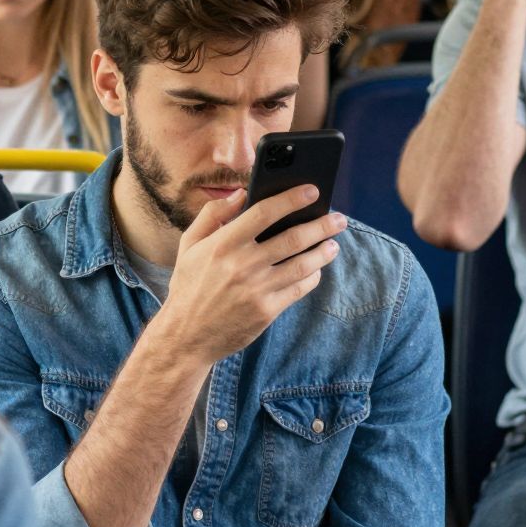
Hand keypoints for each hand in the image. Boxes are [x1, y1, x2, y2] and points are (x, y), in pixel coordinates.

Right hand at [156, 186, 346, 366]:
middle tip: (339, 219)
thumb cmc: (190, 285)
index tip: (311, 191)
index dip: (291, 199)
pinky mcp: (266, 311)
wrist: (186, 336)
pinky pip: (298, 289)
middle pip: (292, 238)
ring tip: (333, 244)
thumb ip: (212, 215)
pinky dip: (312, 277)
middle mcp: (242, 265)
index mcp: (223, 244)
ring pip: (302, 265)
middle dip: (321, 226)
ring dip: (323, 252)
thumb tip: (241, 193)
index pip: (264, 213)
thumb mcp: (189, 245)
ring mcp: (256, 289)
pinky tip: (316, 269)